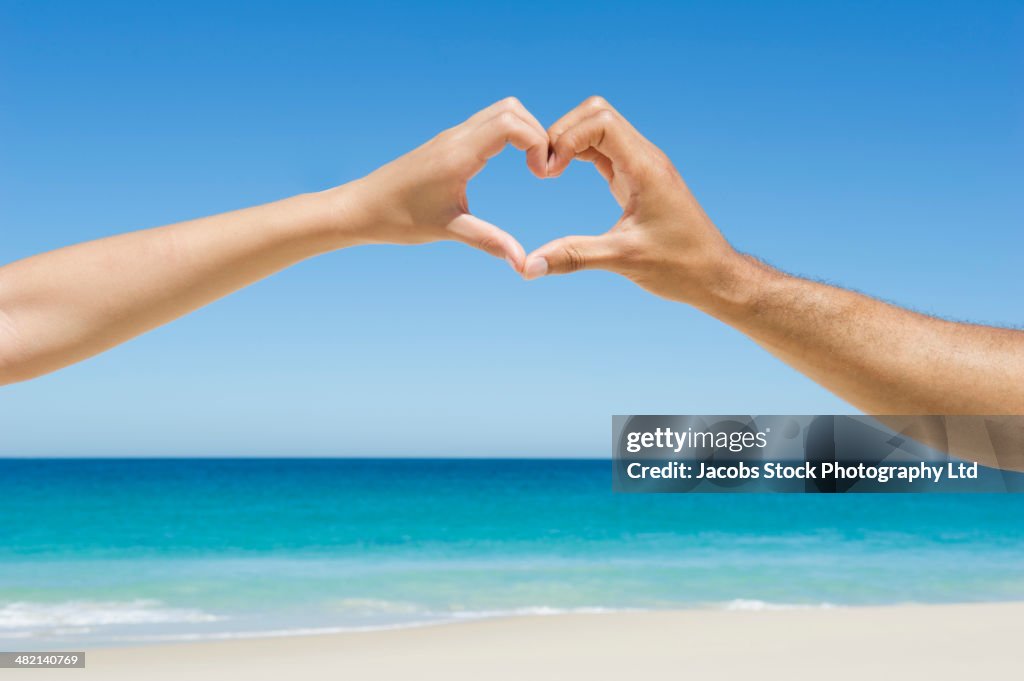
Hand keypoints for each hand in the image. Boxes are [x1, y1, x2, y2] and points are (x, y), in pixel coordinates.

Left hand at [337, 98, 548, 271]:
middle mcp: (456, 137)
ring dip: (524, 133)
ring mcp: (451, 137)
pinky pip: (487, 125)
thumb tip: (523, 264)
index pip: (512, 124)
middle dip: (537, 134)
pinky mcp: (448, 144)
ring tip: (531, 167)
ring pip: (500, 112)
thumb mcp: (448, 230)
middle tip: (541, 170)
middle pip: (512, 109)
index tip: (541, 176)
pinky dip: (509, 136)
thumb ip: (489, 242)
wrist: (360, 208)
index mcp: (458, 154)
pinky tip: (512, 164)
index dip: (537, 143)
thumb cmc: (398, 219)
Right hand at [523, 97, 743, 310]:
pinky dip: (580, 153)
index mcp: (645, 168)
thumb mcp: (623, 260)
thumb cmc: (681, 266)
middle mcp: (645, 158)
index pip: (599, 121)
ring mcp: (642, 166)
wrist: (715, 275)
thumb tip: (528, 267)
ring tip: (549, 172)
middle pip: (597, 113)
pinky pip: (605, 149)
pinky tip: (563, 174)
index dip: (565, 137)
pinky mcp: (638, 178)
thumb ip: (574, 257)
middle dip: (563, 131)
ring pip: (600, 127)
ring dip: (570, 141)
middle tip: (544, 167)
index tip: (548, 172)